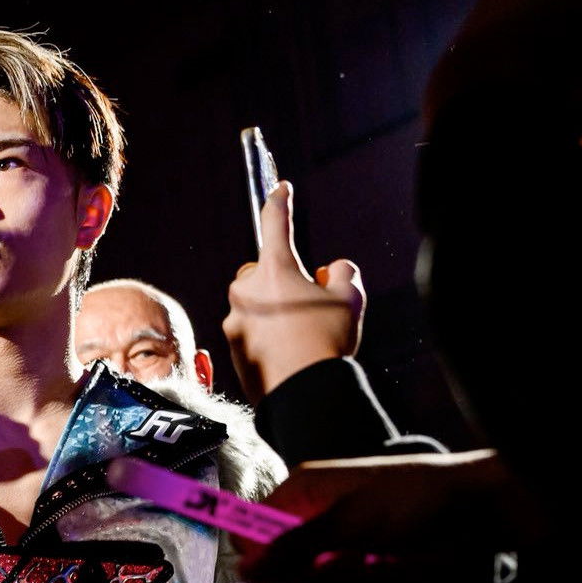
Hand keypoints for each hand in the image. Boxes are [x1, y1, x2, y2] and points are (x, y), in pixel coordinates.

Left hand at [221, 182, 364, 403]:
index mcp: (275, 270)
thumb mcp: (351, 299)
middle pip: (261, 271)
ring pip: (253, 303)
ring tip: (298, 336)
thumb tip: (331, 271)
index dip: (280, 202)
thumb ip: (343, 273)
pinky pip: (247, 330)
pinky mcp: (230, 346)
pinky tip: (285, 353)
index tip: (281, 189)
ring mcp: (234, 319)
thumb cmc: (327, 343)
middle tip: (307, 303)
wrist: (303, 393)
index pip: (274, 223)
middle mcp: (246, 290)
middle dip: (279, 280)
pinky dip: (264, 335)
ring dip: (272, 310)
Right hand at [238, 449, 538, 582]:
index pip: (253, 529)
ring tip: (369, 564)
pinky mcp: (358, 570)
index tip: (277, 571)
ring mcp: (336, 546)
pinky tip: (381, 572)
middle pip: (278, 564)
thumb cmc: (404, 502)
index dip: (260, 555)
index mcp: (302, 491)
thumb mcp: (345, 521)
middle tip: (340, 564)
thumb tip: (244, 567)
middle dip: (306, 573)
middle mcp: (313, 519)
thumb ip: (291, 547)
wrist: (468, 514)